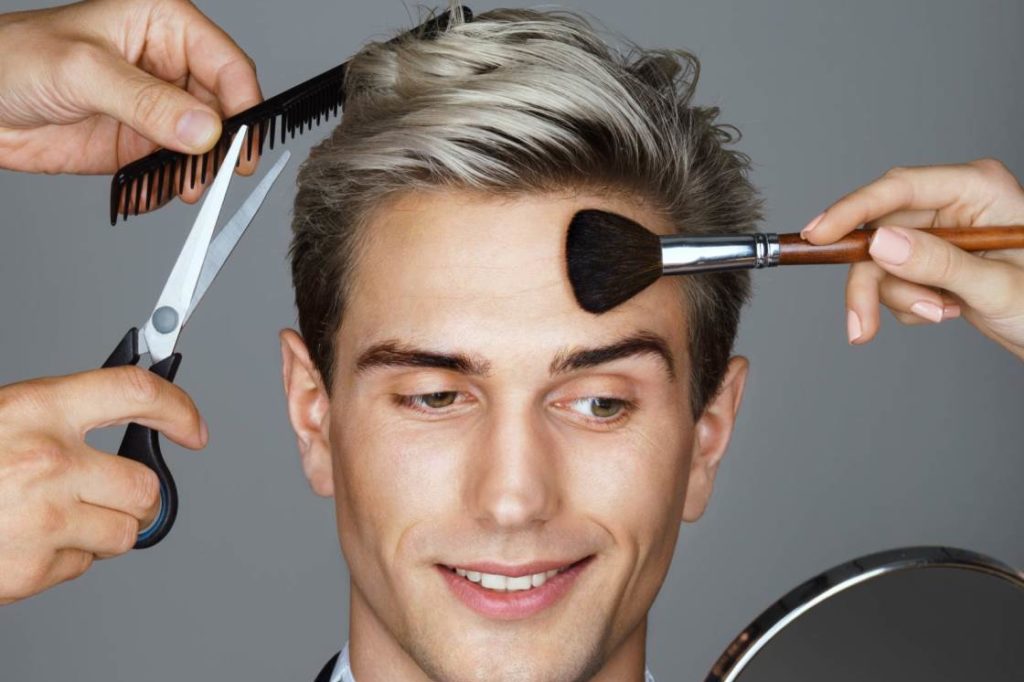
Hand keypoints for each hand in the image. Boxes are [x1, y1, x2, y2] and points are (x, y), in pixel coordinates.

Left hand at [0, 0, 260, 200]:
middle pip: (222, 110)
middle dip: (220, 146)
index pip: (227, 65)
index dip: (243, 104)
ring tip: (178, 187)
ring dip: (194, 172)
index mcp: (164, 25)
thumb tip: (203, 129)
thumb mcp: (84, 71)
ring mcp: (156, 107)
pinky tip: (146, 191)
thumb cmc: (13, 58)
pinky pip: (170, 170)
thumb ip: (148, 102)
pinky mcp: (139, 143)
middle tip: (212, 173)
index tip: (242, 142)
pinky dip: (164, 187)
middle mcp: (166, 65)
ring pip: (201, 146)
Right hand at [0, 366, 206, 604]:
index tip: (192, 427)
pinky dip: (66, 557)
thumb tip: (126, 411)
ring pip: (124, 533)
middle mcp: (45, 462)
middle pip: (145, 485)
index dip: (177, 408)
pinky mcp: (28, 571)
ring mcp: (40, 520)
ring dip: (104, 528)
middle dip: (138, 495)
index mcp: (34, 410)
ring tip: (57, 517)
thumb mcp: (4, 419)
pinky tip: (28, 541)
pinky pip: (82, 565)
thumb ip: (60, 418)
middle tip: (115, 493)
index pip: (133, 392)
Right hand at [801, 158, 1023, 358]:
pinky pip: (892, 280)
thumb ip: (938, 263)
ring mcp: (941, 232)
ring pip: (881, 261)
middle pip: (881, 232)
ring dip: (899, 297)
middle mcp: (954, 203)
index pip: (899, 189)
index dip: (852, 211)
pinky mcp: (931, 259)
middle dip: (874, 282)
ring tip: (941, 315)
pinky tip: (945, 312)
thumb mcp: (998, 286)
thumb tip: (880, 244)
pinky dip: (908, 304)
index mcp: (977, 188)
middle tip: (861, 325)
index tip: (818, 235)